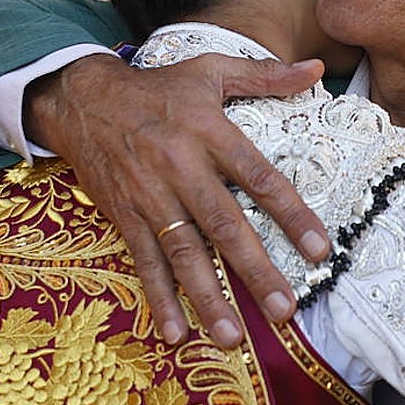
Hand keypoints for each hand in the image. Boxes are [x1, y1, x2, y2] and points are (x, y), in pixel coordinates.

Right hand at [24, 53, 328, 346]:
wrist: (84, 99)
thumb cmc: (158, 87)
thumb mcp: (211, 70)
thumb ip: (265, 75)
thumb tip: (315, 68)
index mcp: (209, 132)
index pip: (259, 178)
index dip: (291, 214)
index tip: (320, 249)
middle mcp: (180, 168)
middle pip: (224, 224)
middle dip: (255, 270)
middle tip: (284, 309)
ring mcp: (150, 197)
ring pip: (183, 253)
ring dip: (207, 297)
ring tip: (232, 336)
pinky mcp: (125, 216)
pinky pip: (144, 262)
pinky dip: (158, 298)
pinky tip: (174, 333)